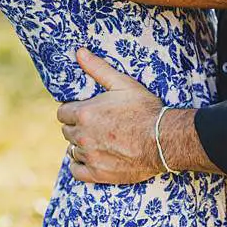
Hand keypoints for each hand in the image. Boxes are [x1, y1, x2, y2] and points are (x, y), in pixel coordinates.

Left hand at [56, 49, 164, 184]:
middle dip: (76, 126)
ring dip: (80, 145)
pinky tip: (90, 159)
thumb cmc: (145, 109)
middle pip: (66, 131)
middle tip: (94, 125)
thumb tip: (79, 52)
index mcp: (84, 114)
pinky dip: (80, 166)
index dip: (72, 111)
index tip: (83, 111)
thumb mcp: (122, 83)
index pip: (62, 113)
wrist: (164, 140)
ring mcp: (90, 156)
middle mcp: (82, 136)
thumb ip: (98, 68)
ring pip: (72, 150)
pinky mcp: (99, 174)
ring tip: (97, 141)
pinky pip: (76, 171)